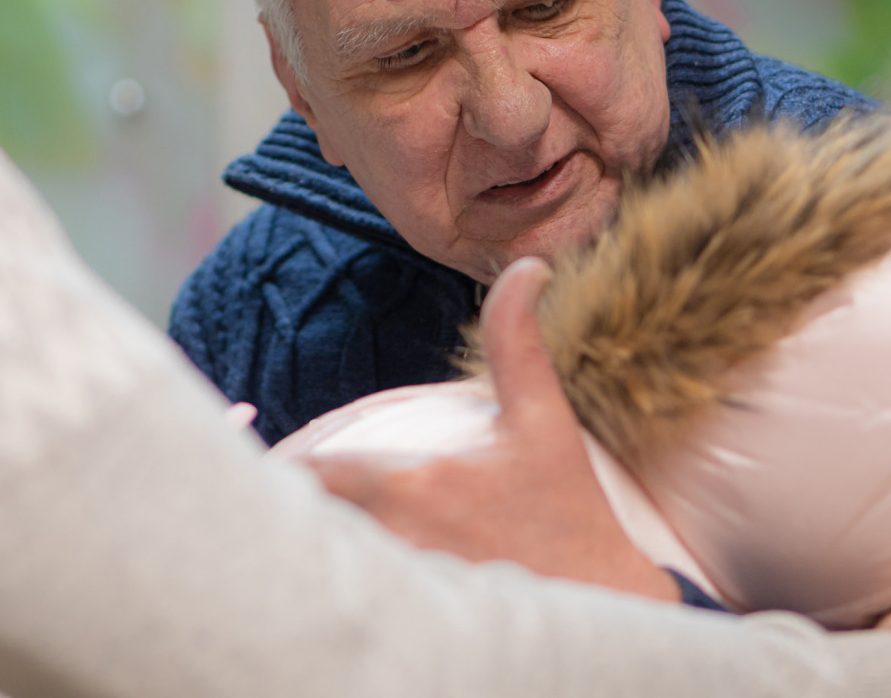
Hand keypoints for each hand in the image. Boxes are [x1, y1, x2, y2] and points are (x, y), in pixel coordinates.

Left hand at [305, 257, 678, 601]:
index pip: (311, 471)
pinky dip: (343, 585)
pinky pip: (352, 600)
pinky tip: (350, 578)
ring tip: (313, 534)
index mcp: (416, 481)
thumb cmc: (568, 508)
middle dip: (290, 506)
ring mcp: (402, 586)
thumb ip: (517, 340)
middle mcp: (398, 536)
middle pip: (307, 521)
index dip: (290, 463)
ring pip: (326, 560)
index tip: (289, 457)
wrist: (602, 600)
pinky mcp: (410, 623)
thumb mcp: (544, 418)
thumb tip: (528, 267)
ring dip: (320, 542)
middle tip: (287, 494)